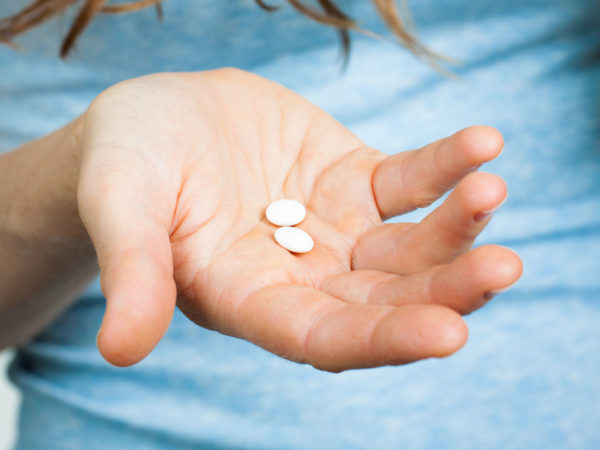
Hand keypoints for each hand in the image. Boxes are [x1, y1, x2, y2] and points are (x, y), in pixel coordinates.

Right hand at [78, 68, 521, 370]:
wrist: (155, 120)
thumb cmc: (124, 166)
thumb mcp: (121, 208)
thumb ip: (131, 272)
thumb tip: (121, 349)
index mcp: (248, 300)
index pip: (321, 338)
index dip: (380, 341)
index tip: (448, 334)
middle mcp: (302, 278)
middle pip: (384, 302)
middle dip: (444, 291)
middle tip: (503, 268)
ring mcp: (335, 230)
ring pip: (408, 247)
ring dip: (457, 227)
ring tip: (489, 190)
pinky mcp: (353, 181)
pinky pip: (408, 181)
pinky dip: (445, 167)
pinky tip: (482, 145)